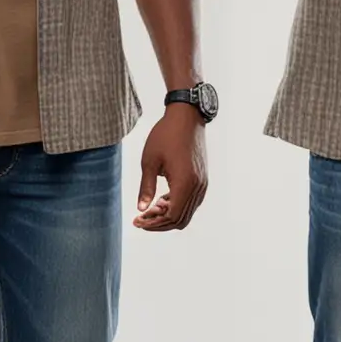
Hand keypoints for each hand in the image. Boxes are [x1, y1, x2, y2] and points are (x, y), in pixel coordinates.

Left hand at [133, 105, 208, 232]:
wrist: (186, 117)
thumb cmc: (165, 135)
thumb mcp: (149, 162)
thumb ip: (146, 188)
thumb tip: (141, 209)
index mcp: (184, 183)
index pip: (171, 217)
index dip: (154, 224)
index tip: (138, 221)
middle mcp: (197, 187)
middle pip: (180, 219)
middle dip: (159, 223)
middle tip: (141, 218)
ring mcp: (202, 183)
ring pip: (187, 212)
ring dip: (168, 215)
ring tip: (149, 208)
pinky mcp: (202, 179)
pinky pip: (191, 202)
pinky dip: (176, 206)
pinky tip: (160, 200)